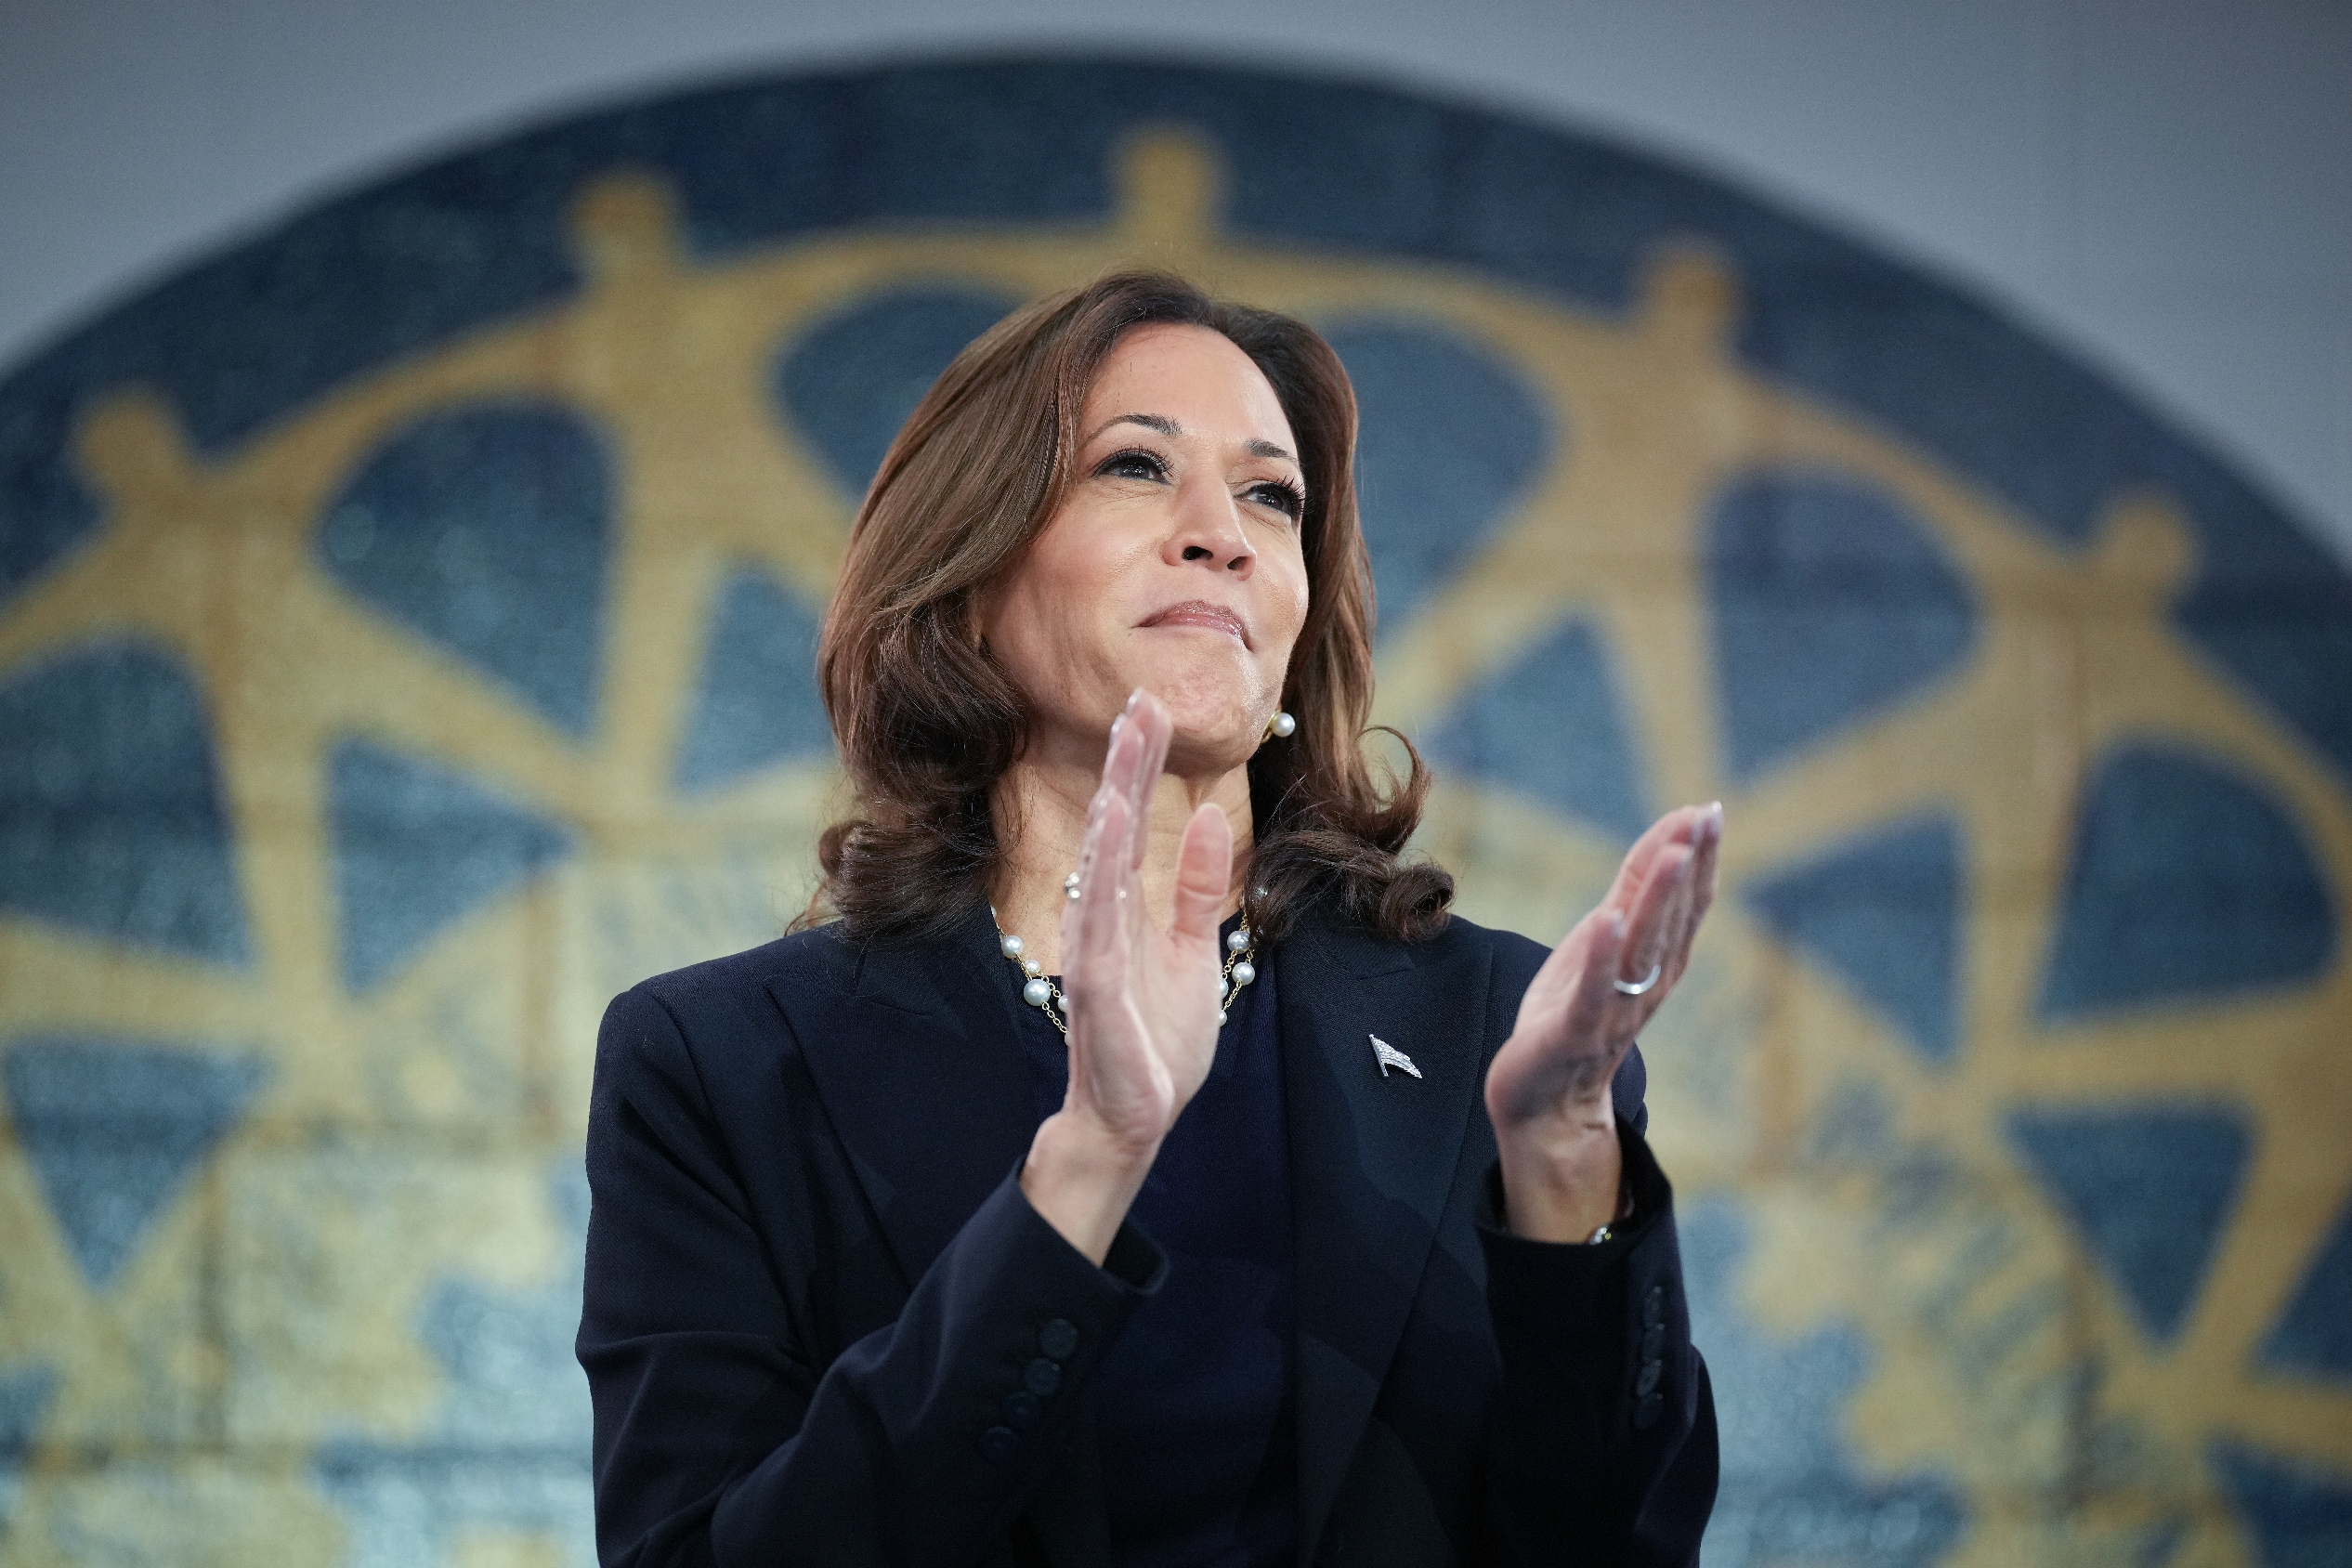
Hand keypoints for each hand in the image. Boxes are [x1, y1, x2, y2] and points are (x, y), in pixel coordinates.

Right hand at [1021, 690, 1232, 1260]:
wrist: (1136, 1120)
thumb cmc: (1158, 1042)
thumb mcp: (1196, 953)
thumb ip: (1200, 890)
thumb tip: (1213, 819)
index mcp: (1130, 909)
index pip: (1135, 824)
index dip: (1142, 766)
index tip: (1151, 707)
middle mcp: (1106, 919)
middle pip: (1116, 829)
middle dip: (1128, 766)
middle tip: (1140, 702)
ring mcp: (1097, 952)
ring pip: (1103, 866)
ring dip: (1114, 806)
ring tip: (1125, 751)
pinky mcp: (1096, 990)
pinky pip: (1099, 925)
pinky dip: (1103, 877)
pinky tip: (1109, 834)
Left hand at [1483, 802, 1722, 1240]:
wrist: (1544, 1102)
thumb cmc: (1572, 1011)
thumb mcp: (1603, 940)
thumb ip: (1633, 893)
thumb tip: (1671, 836)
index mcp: (1653, 962)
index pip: (1682, 903)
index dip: (1696, 856)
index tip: (1708, 810)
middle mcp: (1644, 985)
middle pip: (1671, 920)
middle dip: (1689, 867)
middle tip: (1707, 817)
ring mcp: (1612, 1011)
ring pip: (1641, 950)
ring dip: (1658, 900)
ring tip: (1674, 853)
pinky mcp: (1573, 1035)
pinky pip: (1593, 994)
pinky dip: (1602, 958)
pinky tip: (1608, 920)